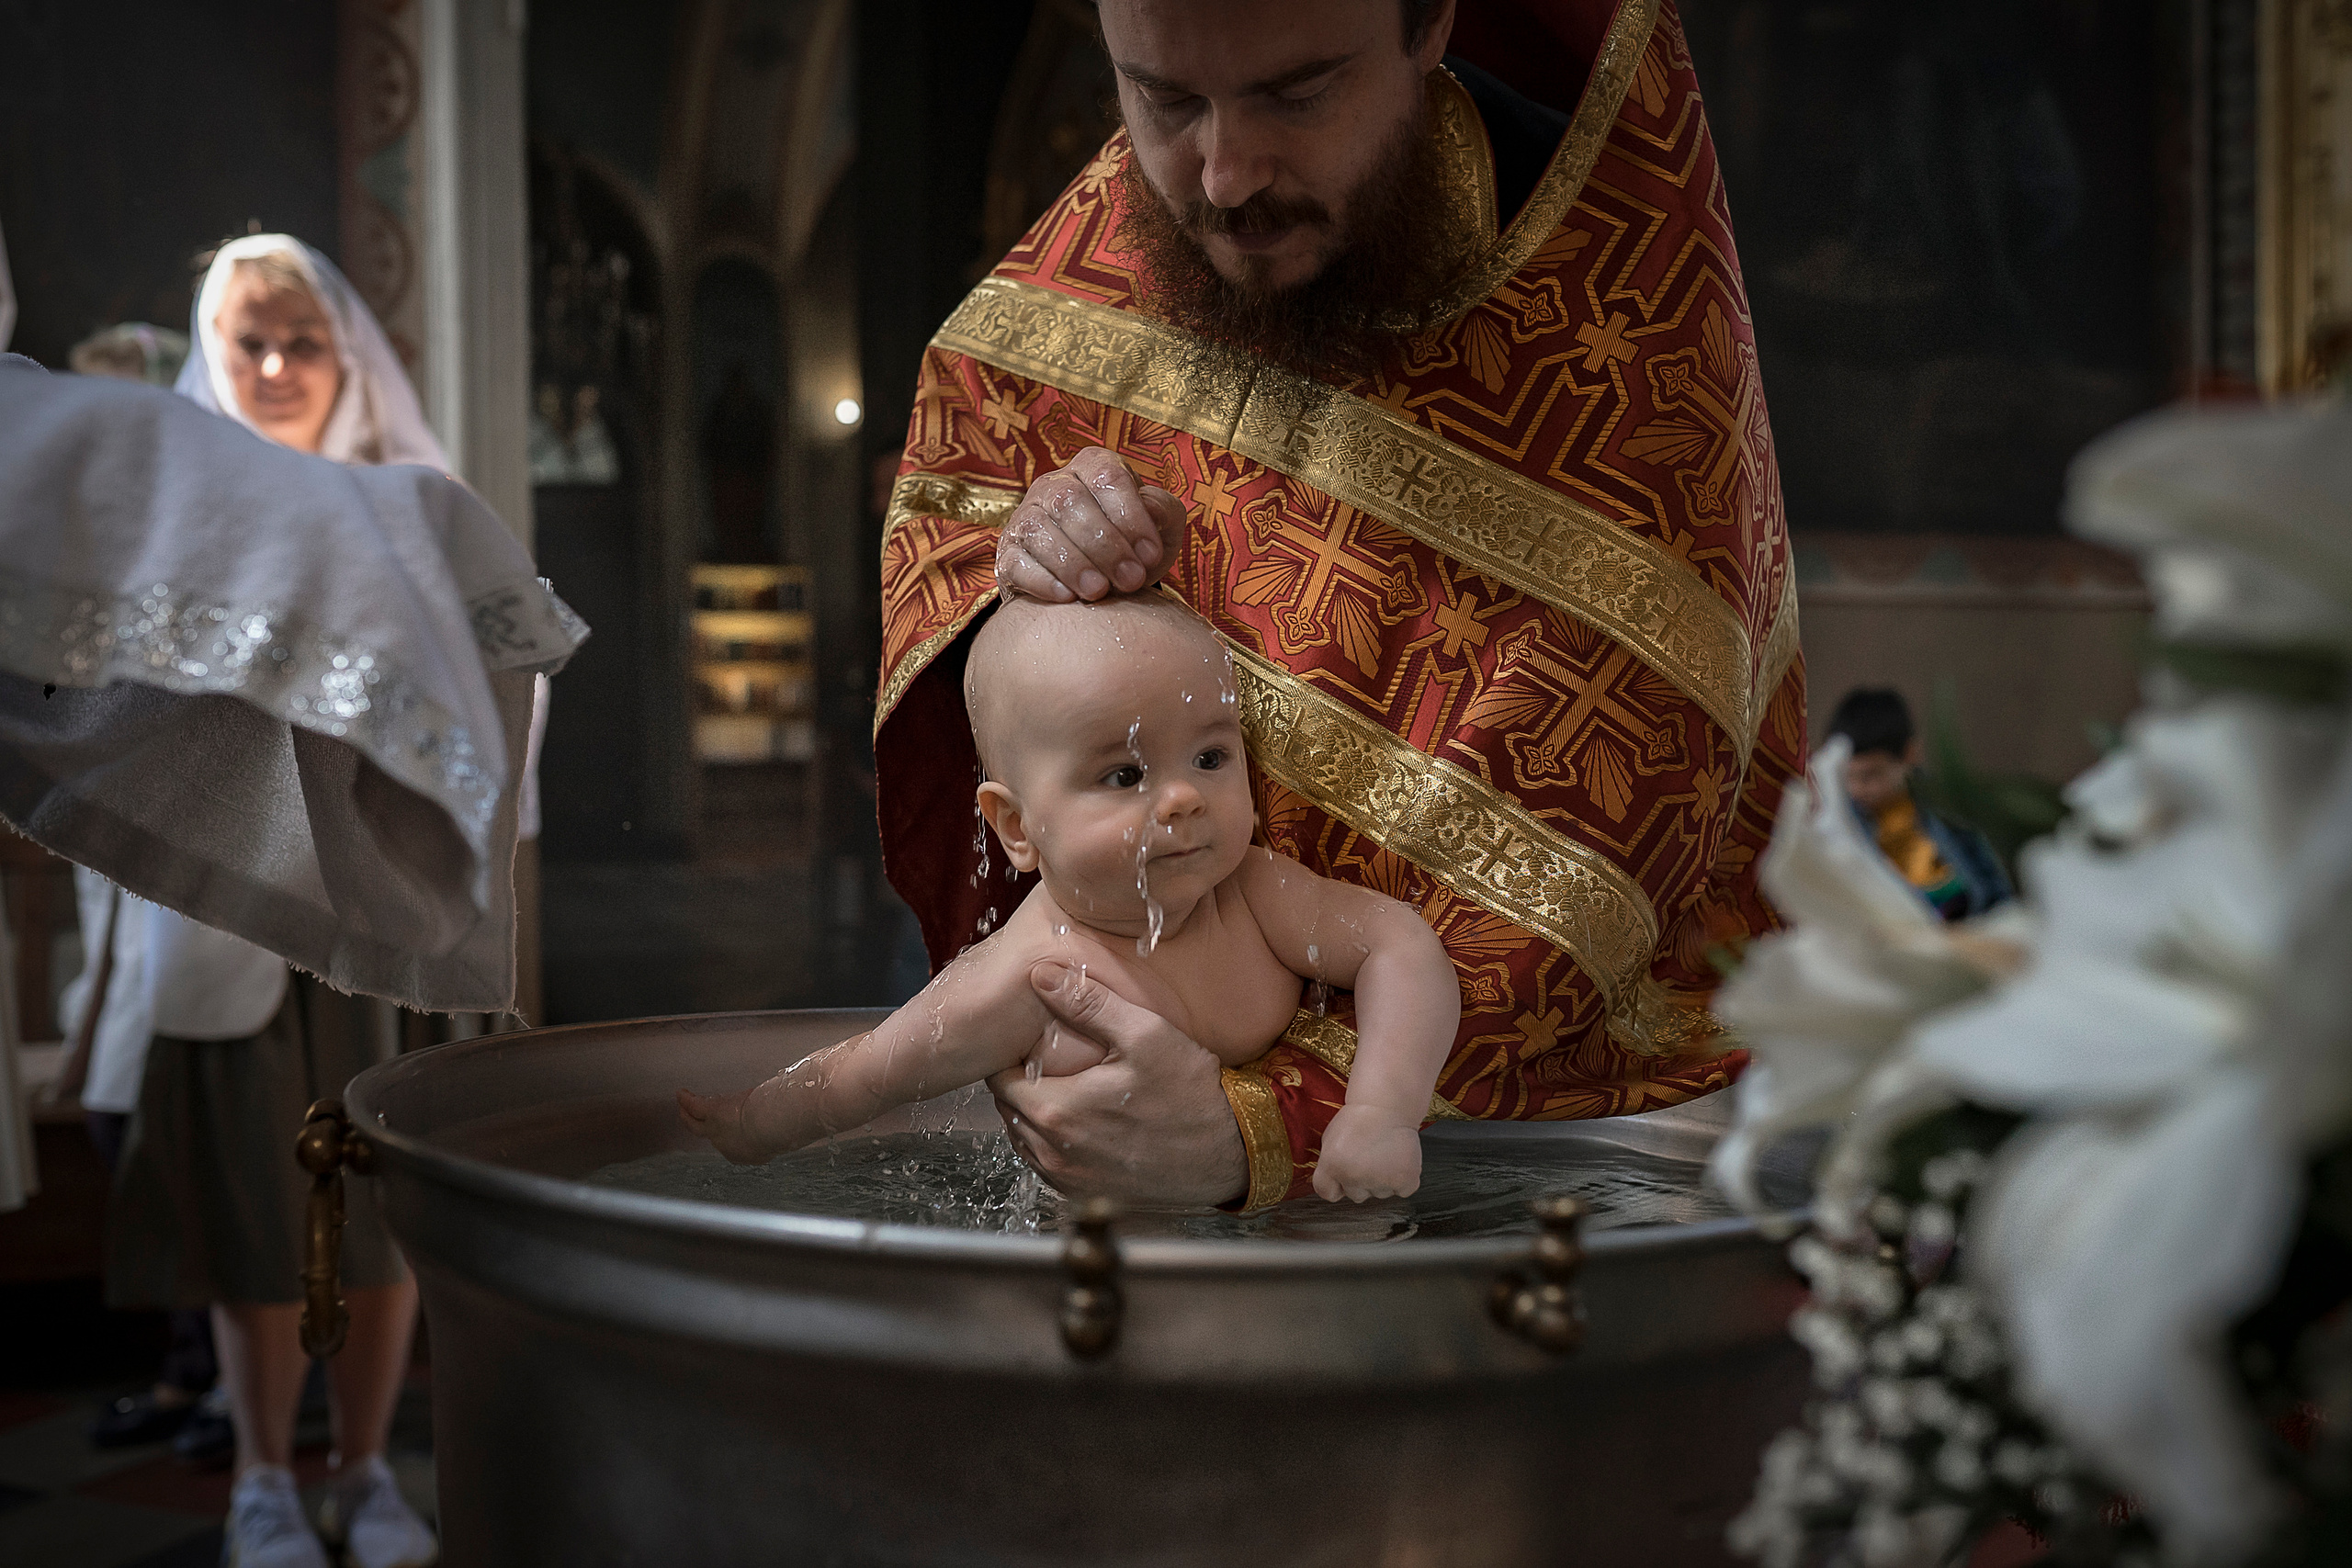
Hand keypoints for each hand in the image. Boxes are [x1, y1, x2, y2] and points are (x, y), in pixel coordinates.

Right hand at [677, 1087, 775, 1165]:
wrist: (772, 1125)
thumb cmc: (782, 1130)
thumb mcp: (782, 1138)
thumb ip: (781, 1135)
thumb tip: (793, 1128)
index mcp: (744, 1154)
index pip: (731, 1148)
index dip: (730, 1139)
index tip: (733, 1133)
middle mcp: (725, 1145)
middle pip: (708, 1136)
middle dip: (700, 1129)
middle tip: (692, 1122)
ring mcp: (715, 1129)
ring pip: (696, 1124)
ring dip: (688, 1116)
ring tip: (682, 1108)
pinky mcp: (711, 1112)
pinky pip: (694, 1106)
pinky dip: (686, 1100)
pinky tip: (681, 1094)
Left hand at [987, 959, 1248, 1205]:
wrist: (1232, 1151)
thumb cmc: (1192, 1092)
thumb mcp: (1144, 1034)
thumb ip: (1087, 1003)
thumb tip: (1041, 975)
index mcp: (1056, 1112)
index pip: (1000, 1080)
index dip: (1011, 1057)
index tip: (1032, 1043)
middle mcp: (1054, 1154)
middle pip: (1009, 1111)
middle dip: (1022, 1084)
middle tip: (1049, 1062)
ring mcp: (1069, 1180)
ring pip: (1024, 1140)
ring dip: (1035, 1115)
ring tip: (1067, 1089)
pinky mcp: (1085, 1194)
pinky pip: (1047, 1165)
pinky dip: (1053, 1143)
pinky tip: (1083, 1122)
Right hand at [997, 448, 1187, 602]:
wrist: (1097, 586)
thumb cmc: (1131, 548)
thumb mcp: (1160, 529)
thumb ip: (1163, 512)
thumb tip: (1152, 511)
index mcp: (1093, 467)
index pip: (1108, 478)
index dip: (1131, 516)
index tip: (1151, 555)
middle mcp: (1053, 485)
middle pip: (1071, 502)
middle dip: (1105, 545)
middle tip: (1131, 580)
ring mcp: (1025, 517)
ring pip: (1038, 529)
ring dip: (1073, 564)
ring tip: (1100, 592)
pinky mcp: (1008, 554)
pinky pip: (1016, 561)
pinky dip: (1042, 580)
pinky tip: (1068, 598)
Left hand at [1313, 1106, 1422, 1201]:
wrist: (1387, 1104)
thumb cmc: (1359, 1119)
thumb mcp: (1329, 1141)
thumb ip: (1327, 1168)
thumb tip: (1335, 1188)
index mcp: (1332, 1165)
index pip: (1328, 1194)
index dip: (1336, 1183)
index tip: (1344, 1170)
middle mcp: (1354, 1176)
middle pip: (1356, 1196)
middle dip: (1360, 1181)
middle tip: (1367, 1156)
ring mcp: (1381, 1180)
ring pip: (1380, 1194)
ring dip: (1382, 1180)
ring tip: (1383, 1153)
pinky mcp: (1406, 1180)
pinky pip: (1402, 1191)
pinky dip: (1403, 1179)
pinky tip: (1397, 1160)